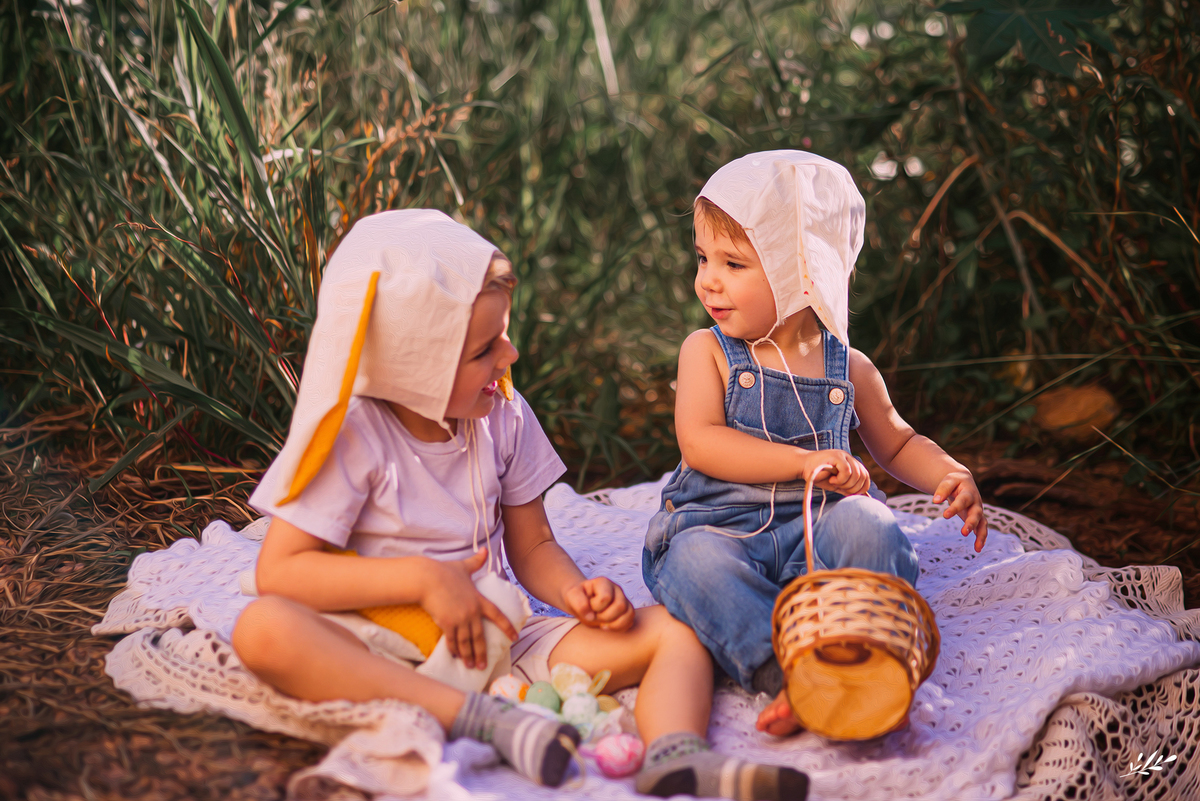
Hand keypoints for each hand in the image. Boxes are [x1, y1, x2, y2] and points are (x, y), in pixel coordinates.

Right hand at [420, 549, 518, 669]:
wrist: (427, 578)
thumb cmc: (443, 571)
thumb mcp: (463, 566)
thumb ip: (476, 561)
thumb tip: (485, 549)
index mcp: (479, 599)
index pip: (497, 615)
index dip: (507, 627)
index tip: (515, 637)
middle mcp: (472, 611)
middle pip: (480, 636)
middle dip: (482, 652)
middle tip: (484, 665)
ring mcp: (460, 618)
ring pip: (466, 642)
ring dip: (469, 655)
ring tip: (470, 666)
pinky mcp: (447, 623)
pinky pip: (452, 640)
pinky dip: (454, 649)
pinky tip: (455, 656)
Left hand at [561, 577, 634, 631]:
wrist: (581, 603)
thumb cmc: (577, 598)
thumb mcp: (572, 597)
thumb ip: (578, 603)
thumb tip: (590, 616)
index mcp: (603, 582)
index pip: (606, 597)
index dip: (596, 607)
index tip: (588, 608)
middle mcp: (616, 588)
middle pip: (620, 605)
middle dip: (605, 617)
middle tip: (595, 616)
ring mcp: (623, 599)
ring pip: (629, 613)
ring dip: (614, 623)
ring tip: (602, 623)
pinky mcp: (626, 610)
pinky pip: (631, 620)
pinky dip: (620, 627)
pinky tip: (608, 627)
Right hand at [801, 449, 870, 495]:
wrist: (803, 467)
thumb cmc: (818, 476)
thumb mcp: (836, 484)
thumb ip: (847, 488)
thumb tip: (861, 497)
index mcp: (851, 464)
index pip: (866, 476)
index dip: (862, 487)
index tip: (850, 493)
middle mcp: (850, 458)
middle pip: (863, 475)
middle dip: (853, 487)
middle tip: (840, 488)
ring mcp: (844, 456)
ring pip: (856, 474)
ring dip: (846, 483)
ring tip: (835, 483)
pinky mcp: (837, 456)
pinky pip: (847, 470)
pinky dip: (841, 479)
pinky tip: (832, 480)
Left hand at [933, 470, 988, 552]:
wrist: (964, 480)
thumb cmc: (955, 482)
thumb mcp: (948, 480)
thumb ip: (942, 489)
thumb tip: (935, 501)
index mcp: (968, 492)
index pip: (962, 501)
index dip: (955, 508)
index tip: (945, 515)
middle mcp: (976, 503)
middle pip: (976, 514)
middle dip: (971, 523)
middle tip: (963, 533)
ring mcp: (978, 511)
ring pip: (982, 523)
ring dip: (980, 535)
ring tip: (977, 548)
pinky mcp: (977, 517)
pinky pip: (982, 528)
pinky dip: (981, 538)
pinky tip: (978, 549)